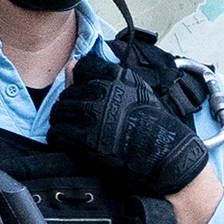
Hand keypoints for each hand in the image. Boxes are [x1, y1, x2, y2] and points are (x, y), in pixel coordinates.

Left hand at [48, 53, 209, 197]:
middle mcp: (102, 91)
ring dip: (64, 123)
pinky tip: (72, 143)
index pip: (81, 68)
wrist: (164, 156)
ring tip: (76, 132)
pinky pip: (58, 134)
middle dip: (70, 107)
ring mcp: (92, 115)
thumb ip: (103, 78)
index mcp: (116, 77)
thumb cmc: (154, 126)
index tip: (85, 96)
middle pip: (67, 93)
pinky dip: (62, 139)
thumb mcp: (136, 91)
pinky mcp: (85, 139)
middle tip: (80, 121)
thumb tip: (70, 67)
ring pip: (59, 113)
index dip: (80, 84)